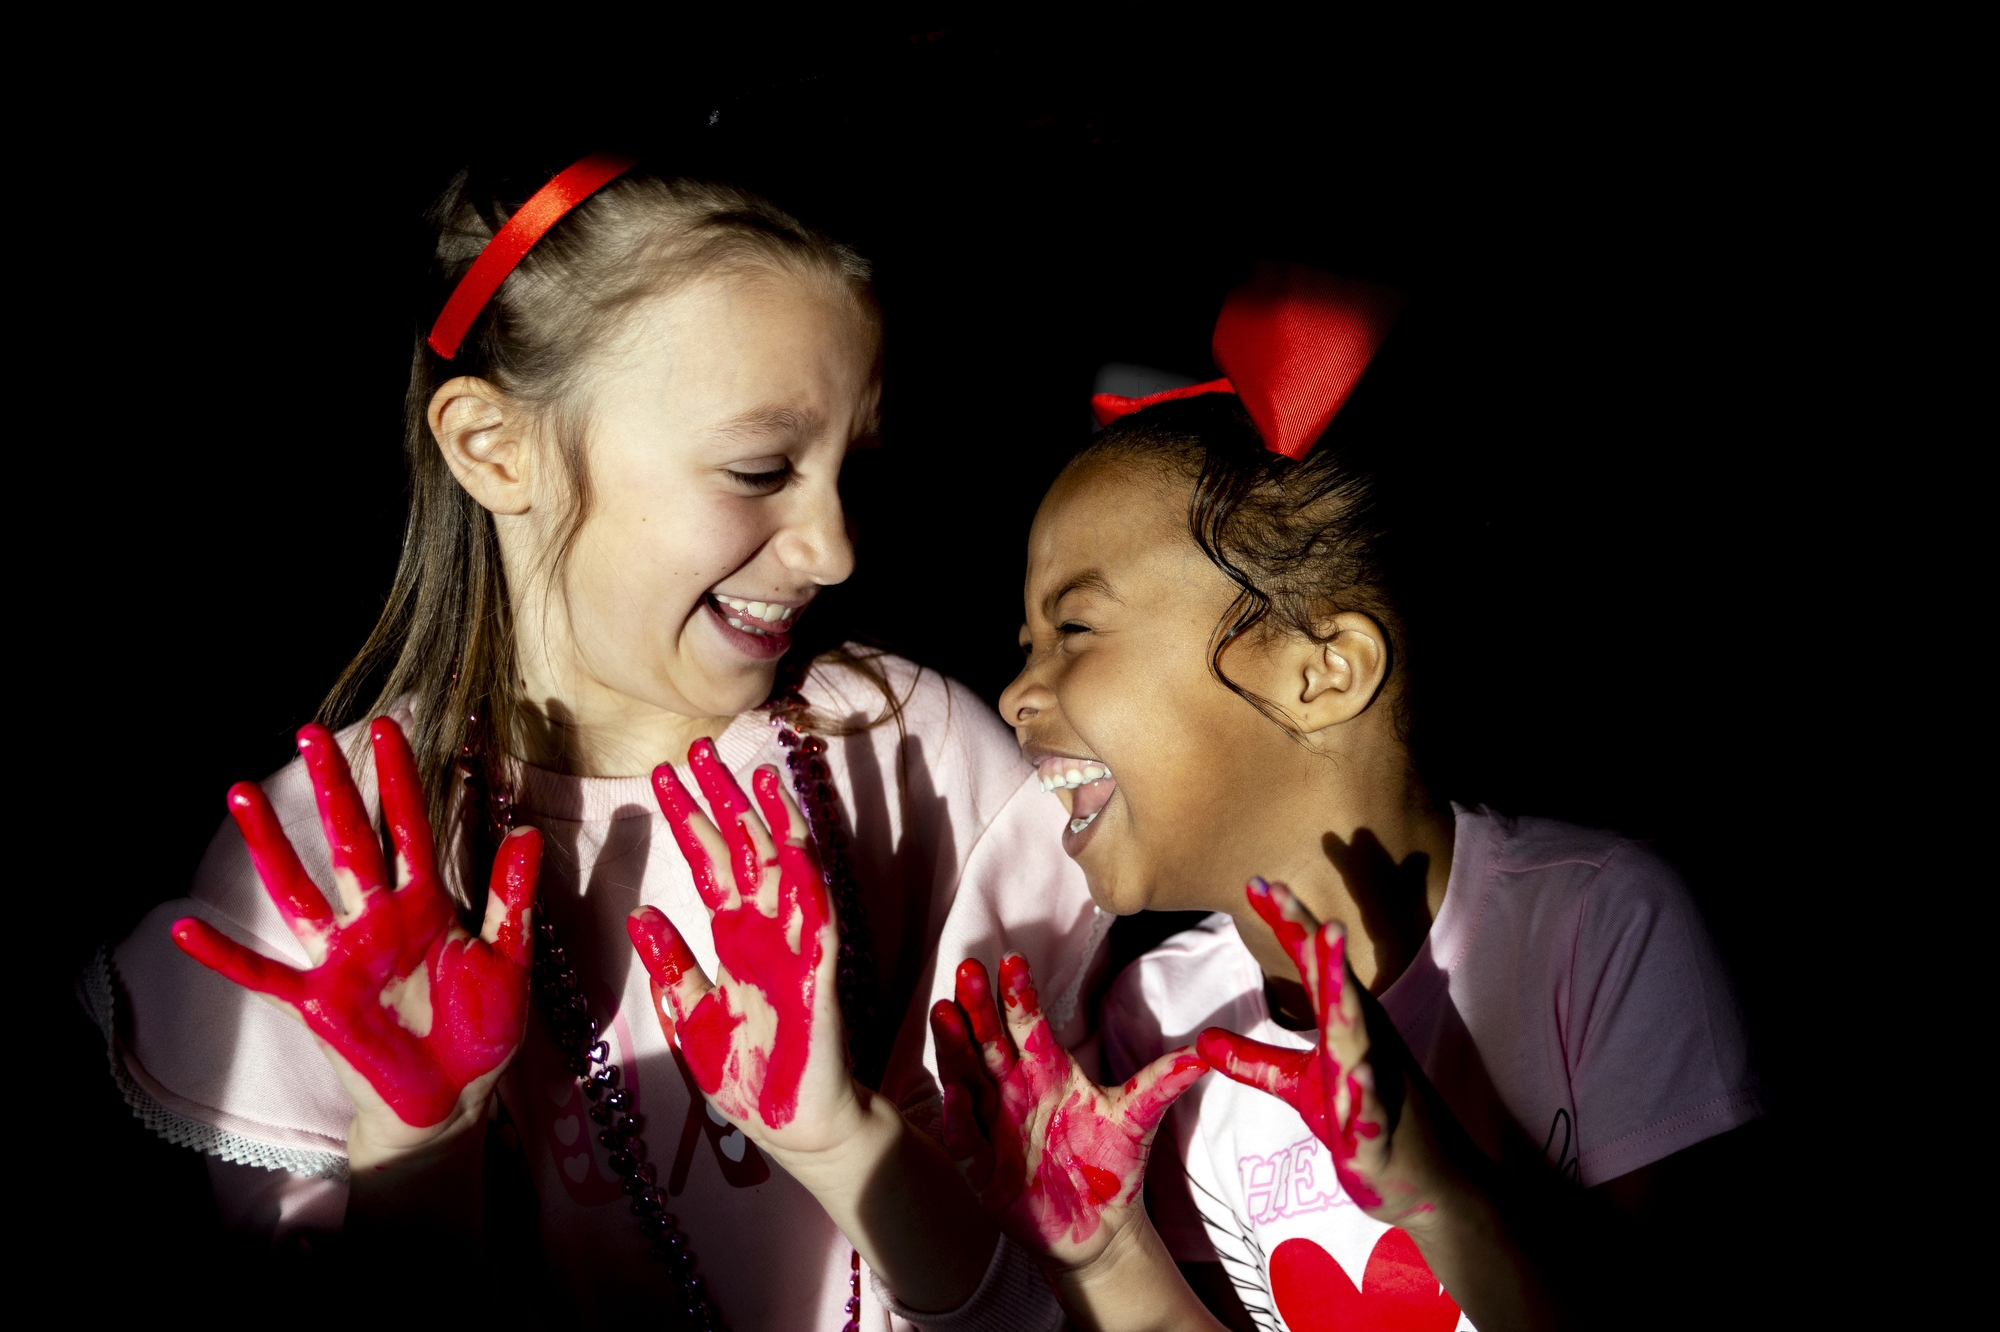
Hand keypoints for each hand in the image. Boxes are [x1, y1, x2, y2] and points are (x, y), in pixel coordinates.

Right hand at [172, 719, 541, 1162]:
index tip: (389, 727)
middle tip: (310, 733)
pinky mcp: (319, 1002)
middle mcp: (378, 920)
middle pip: (351, 840)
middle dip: (333, 788)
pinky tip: (183, 928)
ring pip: (300, 889)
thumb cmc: (481, 1030)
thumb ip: (510, 897)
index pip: (411, 826)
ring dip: (271, 845)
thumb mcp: (507, 959)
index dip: (400, 779)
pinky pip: (263, 975)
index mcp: (426, 904)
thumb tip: (527, 831)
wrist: (454, 1099)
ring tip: (238, 794)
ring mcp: (343, 958)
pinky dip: (224, 955)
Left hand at [626, 739, 852, 1155]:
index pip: (708, 865)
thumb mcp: (692, 1019)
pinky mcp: (818, 976)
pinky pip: (813, 920)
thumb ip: (671, 967)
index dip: (689, 820)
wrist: (795, 1129)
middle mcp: (764, 933)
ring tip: (757, 772)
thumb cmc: (748, 1077)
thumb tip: (641, 913)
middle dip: (722, 800)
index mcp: (733, 941)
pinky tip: (795, 844)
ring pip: (785, 870)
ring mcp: (794, 949)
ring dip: (773, 821)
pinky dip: (806, 880)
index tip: (663, 776)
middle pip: (743, 851)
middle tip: (699, 748)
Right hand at [929, 952, 1207, 1267]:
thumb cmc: (1112, 1163)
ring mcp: (995, 1128)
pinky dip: (959, 1119)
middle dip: (978, 1008)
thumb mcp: (1136, 1118)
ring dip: (955, 1048)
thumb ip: (1162, 1082)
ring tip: (945, 1012)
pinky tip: (957, 1095)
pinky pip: (967, 1142)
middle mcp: (1014, 1092)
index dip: (1020, 994)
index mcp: (1047, 1071)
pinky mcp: (985, 1171)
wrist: (1101, 1226)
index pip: (1029, 1025)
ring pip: (967, 1080)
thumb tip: (1207, 1051)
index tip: (1012, 959)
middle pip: (991, 1043)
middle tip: (968, 970)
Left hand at [1198, 878, 1452, 1224]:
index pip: (1313, 966)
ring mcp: (1378, 1086)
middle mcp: (1366, 1044)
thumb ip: (1254, 1061)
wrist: (1427, 1181)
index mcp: (1346, 1025)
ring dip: (1347, 1000)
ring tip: (1336, 961)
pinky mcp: (1381, 1132)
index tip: (1257, 882)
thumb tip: (1201, 1040)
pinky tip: (1360, 1071)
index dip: (1288, 925)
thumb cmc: (1362, 1122)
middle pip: (1339, 987)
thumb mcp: (1300, 1088)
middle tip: (1296, 896)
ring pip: (1361, 1038)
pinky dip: (1366, 1092)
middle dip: (1321, 945)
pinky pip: (1373, 1109)